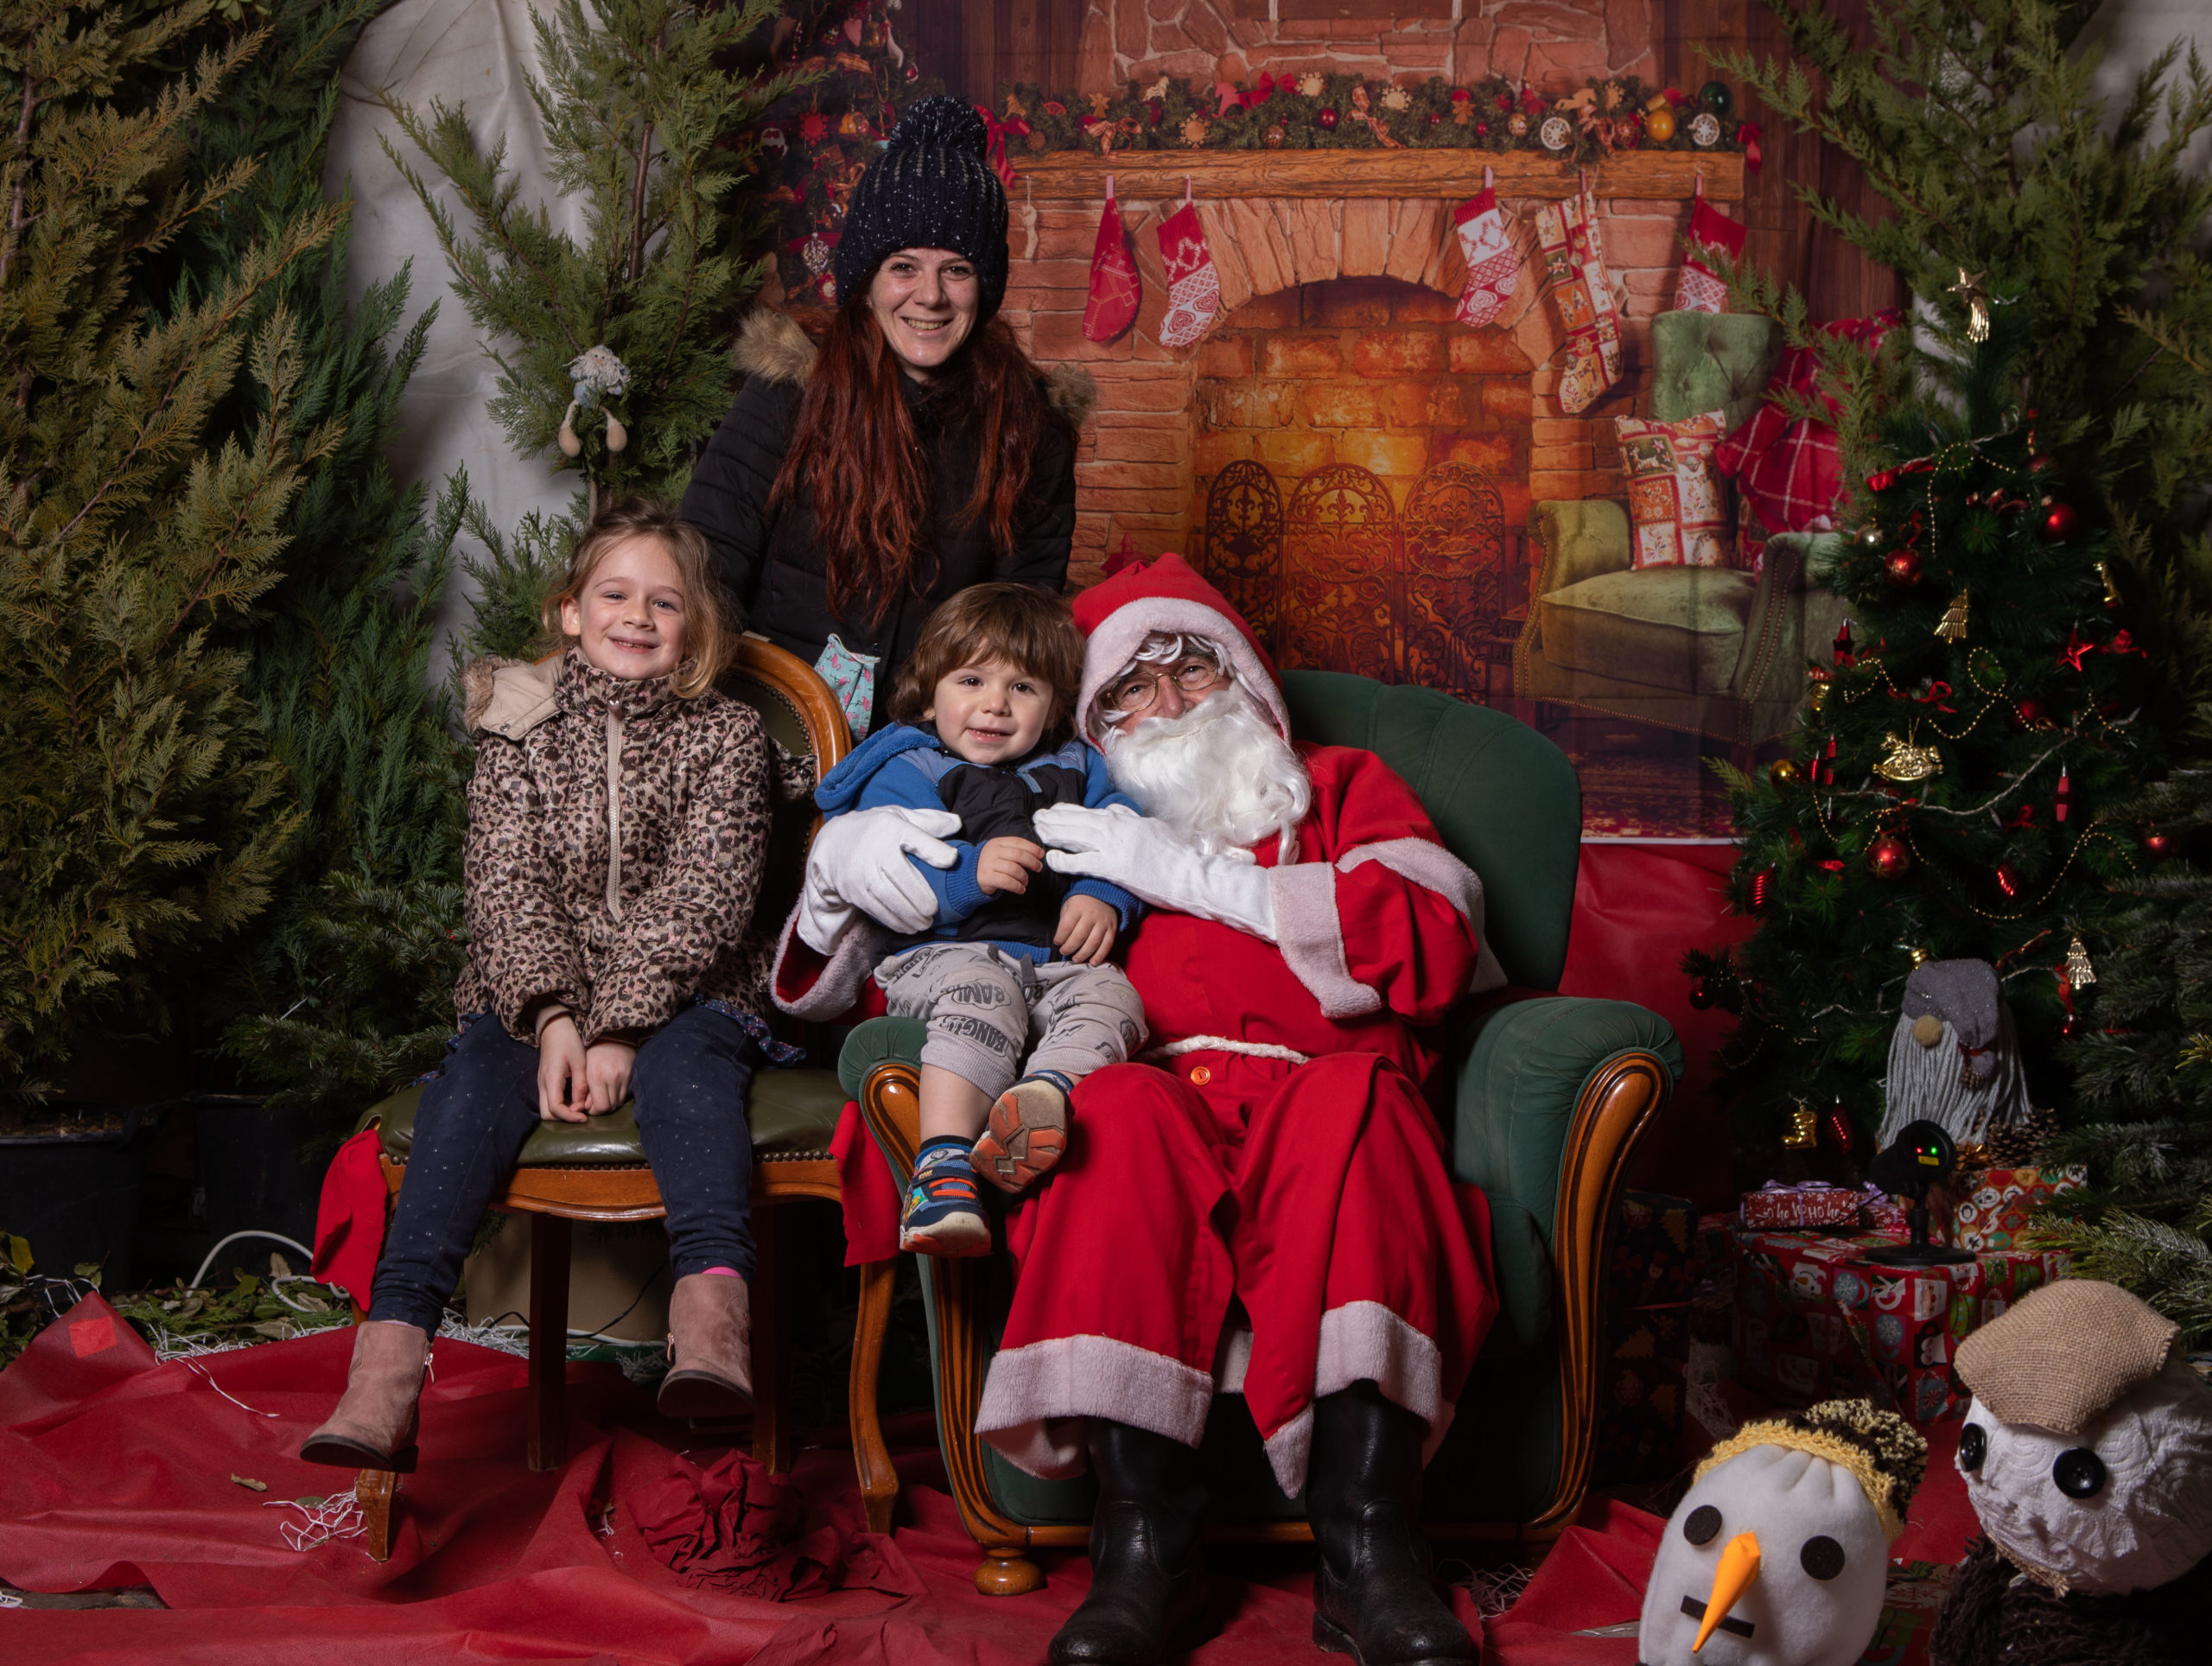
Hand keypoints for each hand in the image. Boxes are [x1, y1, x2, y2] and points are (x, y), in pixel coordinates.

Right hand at [537, 1015, 589, 1122]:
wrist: (555, 1028)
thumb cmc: (568, 1042)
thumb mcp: (579, 1062)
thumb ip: (580, 1085)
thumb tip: (581, 1106)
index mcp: (551, 1079)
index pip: (555, 1108)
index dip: (570, 1117)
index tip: (585, 1117)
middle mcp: (542, 1084)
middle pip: (547, 1114)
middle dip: (563, 1118)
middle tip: (582, 1113)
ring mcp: (542, 1084)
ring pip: (546, 1109)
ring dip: (562, 1112)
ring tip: (580, 1106)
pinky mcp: (545, 1082)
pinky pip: (549, 1101)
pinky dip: (561, 1106)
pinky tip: (575, 1100)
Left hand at [583, 1039, 635, 1114]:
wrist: (614, 1036)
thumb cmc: (594, 1052)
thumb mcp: (584, 1069)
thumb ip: (584, 1090)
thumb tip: (586, 1108)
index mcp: (596, 1075)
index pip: (600, 1106)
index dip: (594, 1110)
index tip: (588, 1106)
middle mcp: (612, 1078)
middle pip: (610, 1107)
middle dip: (601, 1109)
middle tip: (595, 1103)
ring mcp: (623, 1077)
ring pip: (618, 1103)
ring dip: (610, 1103)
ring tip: (603, 1097)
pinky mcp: (631, 1076)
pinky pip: (625, 1095)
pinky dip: (617, 1097)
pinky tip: (611, 1091)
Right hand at [800, 805, 962, 947]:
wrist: (834, 842)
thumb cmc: (876, 829)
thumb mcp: (901, 816)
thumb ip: (930, 821)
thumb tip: (957, 825)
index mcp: (890, 830)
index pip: (915, 840)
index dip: (934, 851)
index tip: (951, 862)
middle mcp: (874, 853)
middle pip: (901, 880)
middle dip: (921, 901)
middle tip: (934, 913)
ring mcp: (861, 874)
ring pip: (888, 900)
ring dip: (909, 916)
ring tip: (923, 924)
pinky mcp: (853, 891)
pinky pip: (876, 910)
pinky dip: (893, 921)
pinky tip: (907, 926)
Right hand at [977, 836, 1044, 895]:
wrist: (969, 875)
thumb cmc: (991, 864)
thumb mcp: (1000, 853)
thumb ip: (1015, 851)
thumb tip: (1037, 855)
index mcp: (998, 842)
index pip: (1018, 842)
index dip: (1032, 848)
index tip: (1041, 855)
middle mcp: (993, 851)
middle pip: (1018, 855)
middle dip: (1032, 862)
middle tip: (1038, 868)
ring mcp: (989, 864)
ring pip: (1014, 869)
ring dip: (1024, 877)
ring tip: (1025, 882)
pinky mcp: (987, 877)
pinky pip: (1007, 882)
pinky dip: (1017, 886)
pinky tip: (1021, 889)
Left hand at [1035, 803, 1275, 940]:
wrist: (1186, 873)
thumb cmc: (1173, 853)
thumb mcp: (1151, 826)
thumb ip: (1130, 817)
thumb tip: (1113, 809)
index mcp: (1124, 819)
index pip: (1089, 812)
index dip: (1067, 811)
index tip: (1053, 810)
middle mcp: (1115, 828)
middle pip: (1077, 820)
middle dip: (1053, 818)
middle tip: (1035, 817)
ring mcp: (1113, 846)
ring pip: (1075, 835)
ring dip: (1053, 833)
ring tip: (1037, 831)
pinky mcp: (1114, 867)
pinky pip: (1082, 862)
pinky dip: (1064, 860)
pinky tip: (1051, 859)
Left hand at [1054, 893, 1118, 964]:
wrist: (1103, 894)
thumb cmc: (1081, 903)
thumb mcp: (1069, 906)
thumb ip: (1064, 921)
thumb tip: (1061, 941)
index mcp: (1078, 907)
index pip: (1066, 927)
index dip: (1060, 938)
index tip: (1057, 942)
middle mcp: (1091, 915)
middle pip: (1079, 937)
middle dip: (1069, 948)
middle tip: (1064, 952)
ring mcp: (1103, 922)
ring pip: (1093, 943)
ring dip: (1083, 954)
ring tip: (1075, 959)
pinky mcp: (1112, 929)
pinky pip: (1107, 945)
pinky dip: (1100, 956)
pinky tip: (1092, 962)